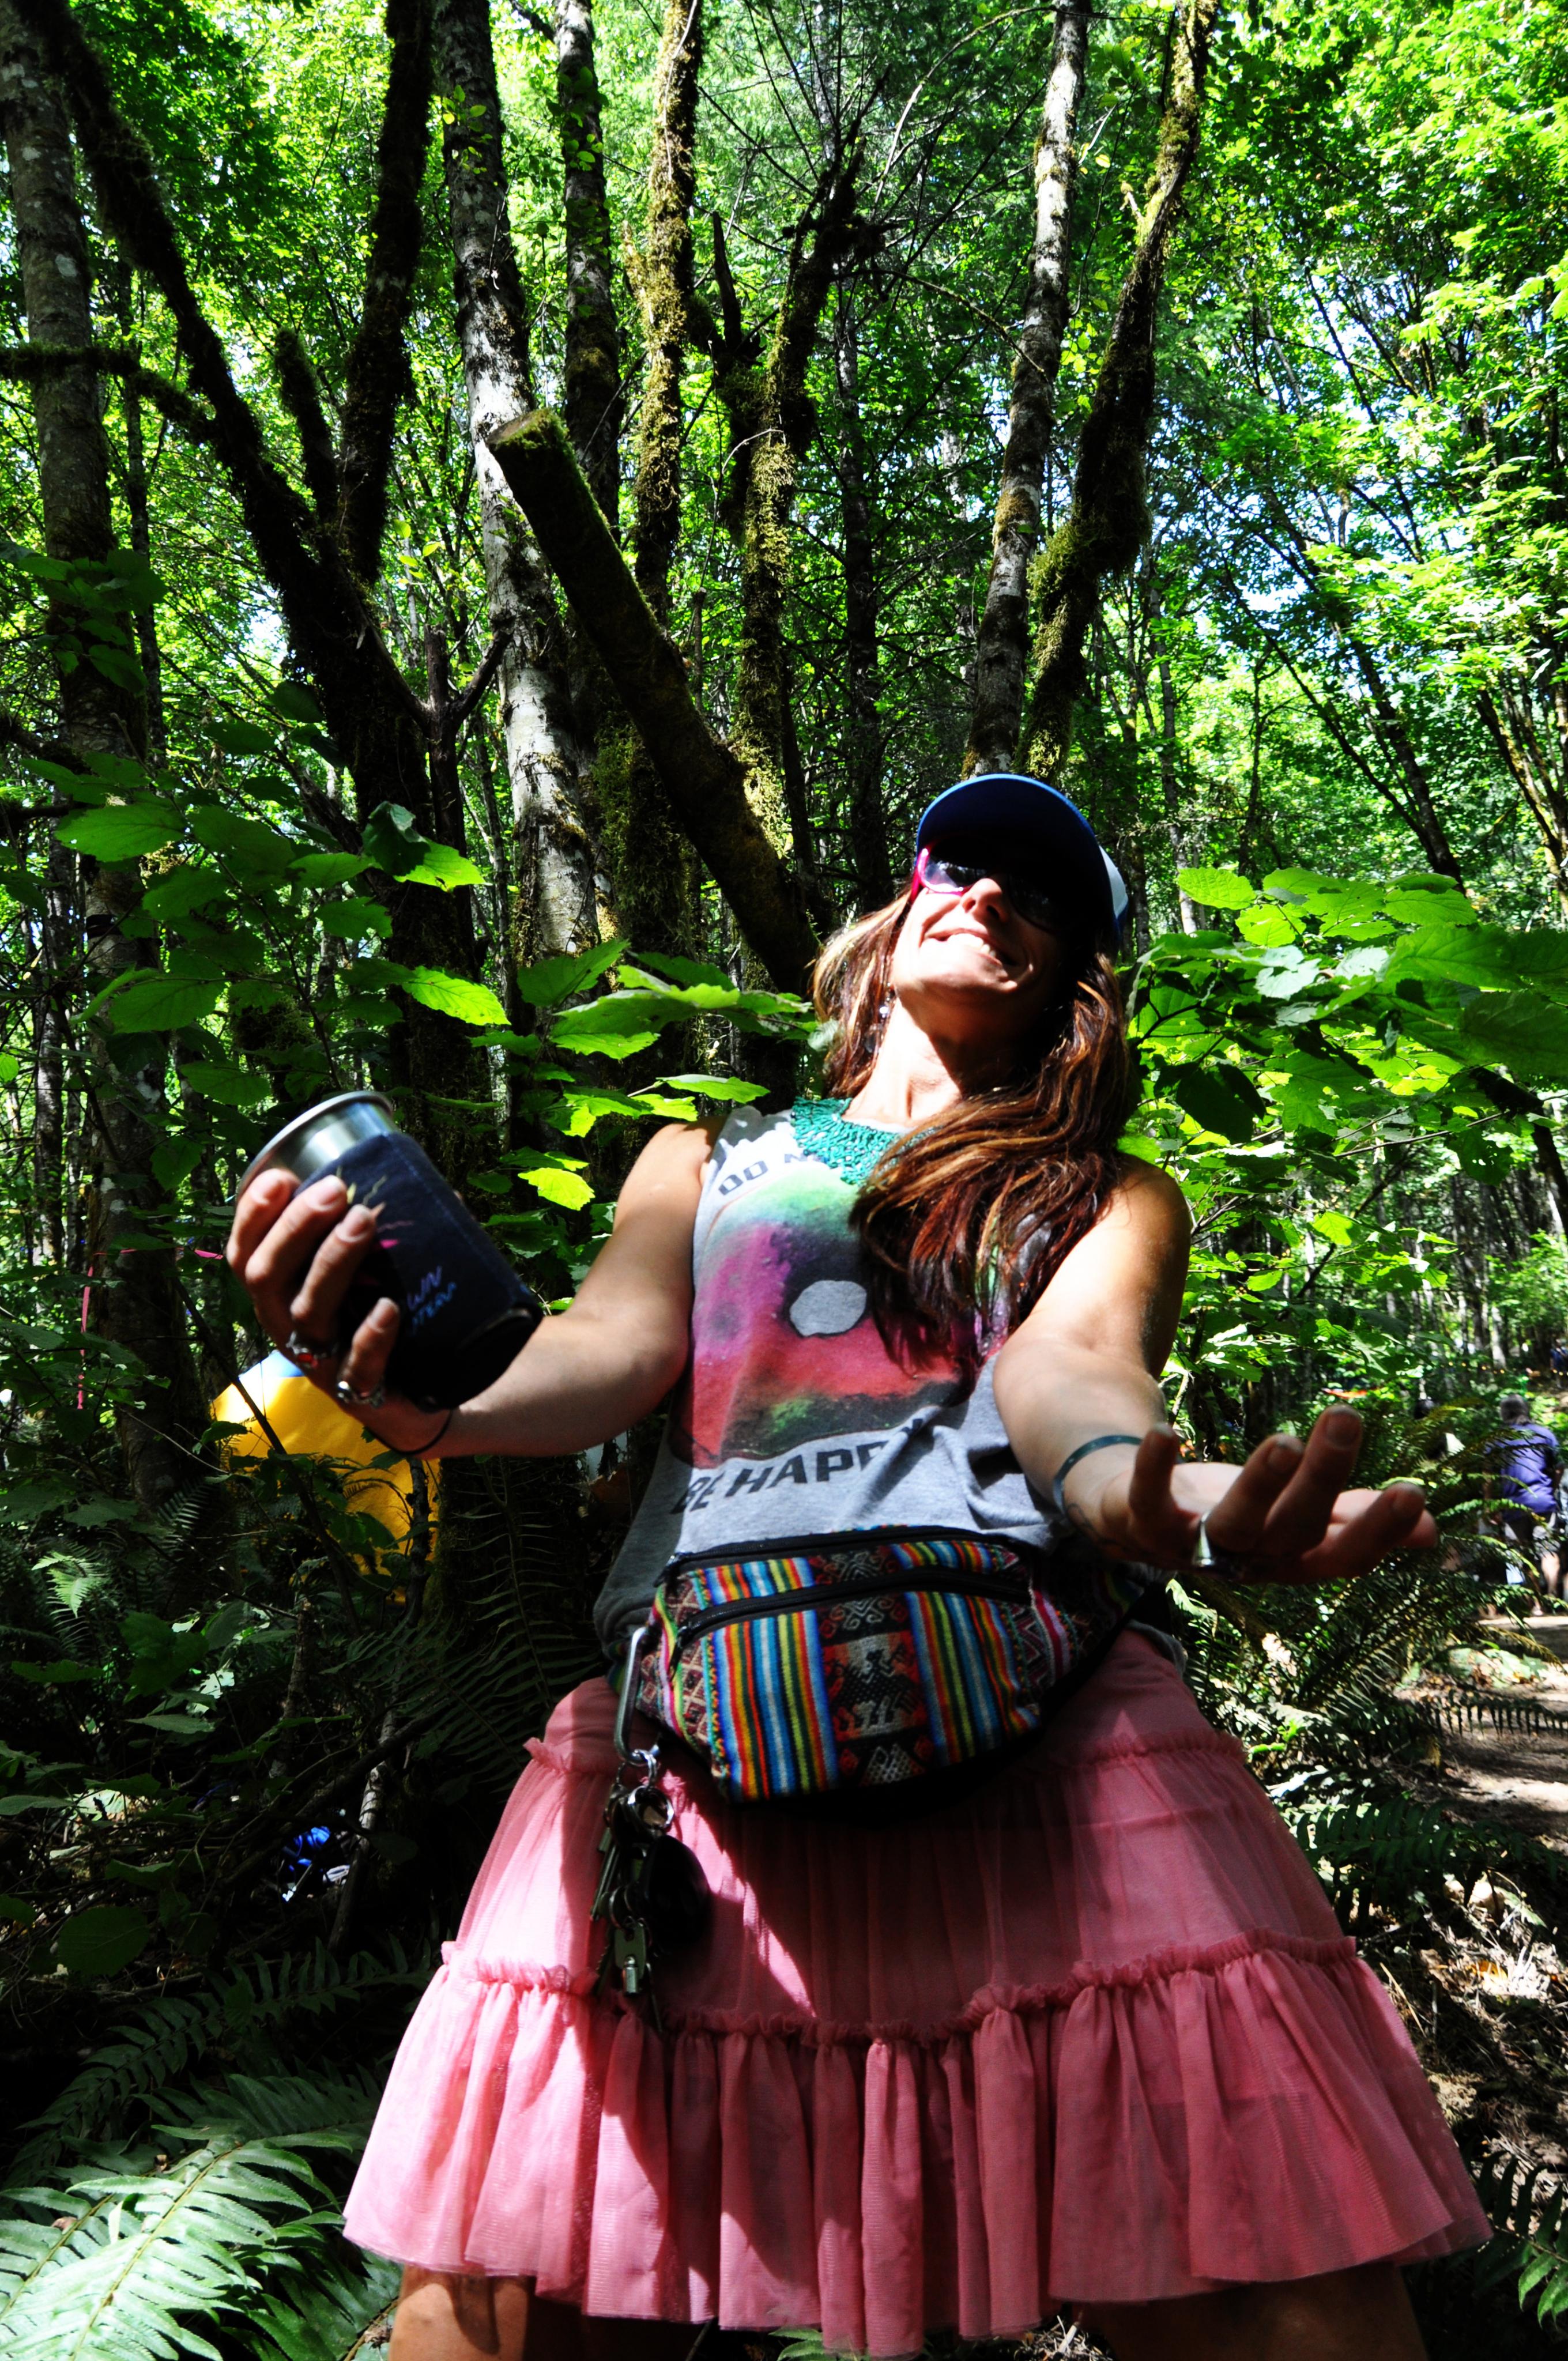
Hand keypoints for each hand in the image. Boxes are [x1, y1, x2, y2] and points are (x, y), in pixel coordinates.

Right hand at [225, 1169, 447, 1454]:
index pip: (245, 1255)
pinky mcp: (363, 1396)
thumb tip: (408, 1171)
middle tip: (333, 1189)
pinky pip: (358, 1369)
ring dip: (331, 1264)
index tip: (280, 1176)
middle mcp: (292, 1331)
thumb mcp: (373, 1270)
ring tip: (362, 1222)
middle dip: (293, 1230)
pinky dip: (370, 1336)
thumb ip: (375, 1229)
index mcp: (283, 1298)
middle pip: (267, 1280)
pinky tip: (387, 1307)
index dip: (252, 1217)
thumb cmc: (393, 1319)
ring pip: (308, 1314)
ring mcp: (324, 1367)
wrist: (438, 1396)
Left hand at [1066, 1408, 1436, 1584]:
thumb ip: (1352, 1517)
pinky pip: (1145, 1501)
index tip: (1415, 1492)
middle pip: (1291, 1528)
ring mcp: (1189, 1546)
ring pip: (1230, 1524)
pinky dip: (1154, 1470)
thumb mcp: (1293, 1513)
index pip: (1342, 1555)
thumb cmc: (1227, 1511)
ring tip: (1285, 1440)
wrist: (1129, 1516)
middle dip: (1321, 1479)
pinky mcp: (1137, 1522)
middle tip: (1347, 1419)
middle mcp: (1244, 1561)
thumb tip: (1431, 1528)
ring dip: (1257, 1485)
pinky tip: (1168, 1434)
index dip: (1377, 1532)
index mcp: (1288, 1559)